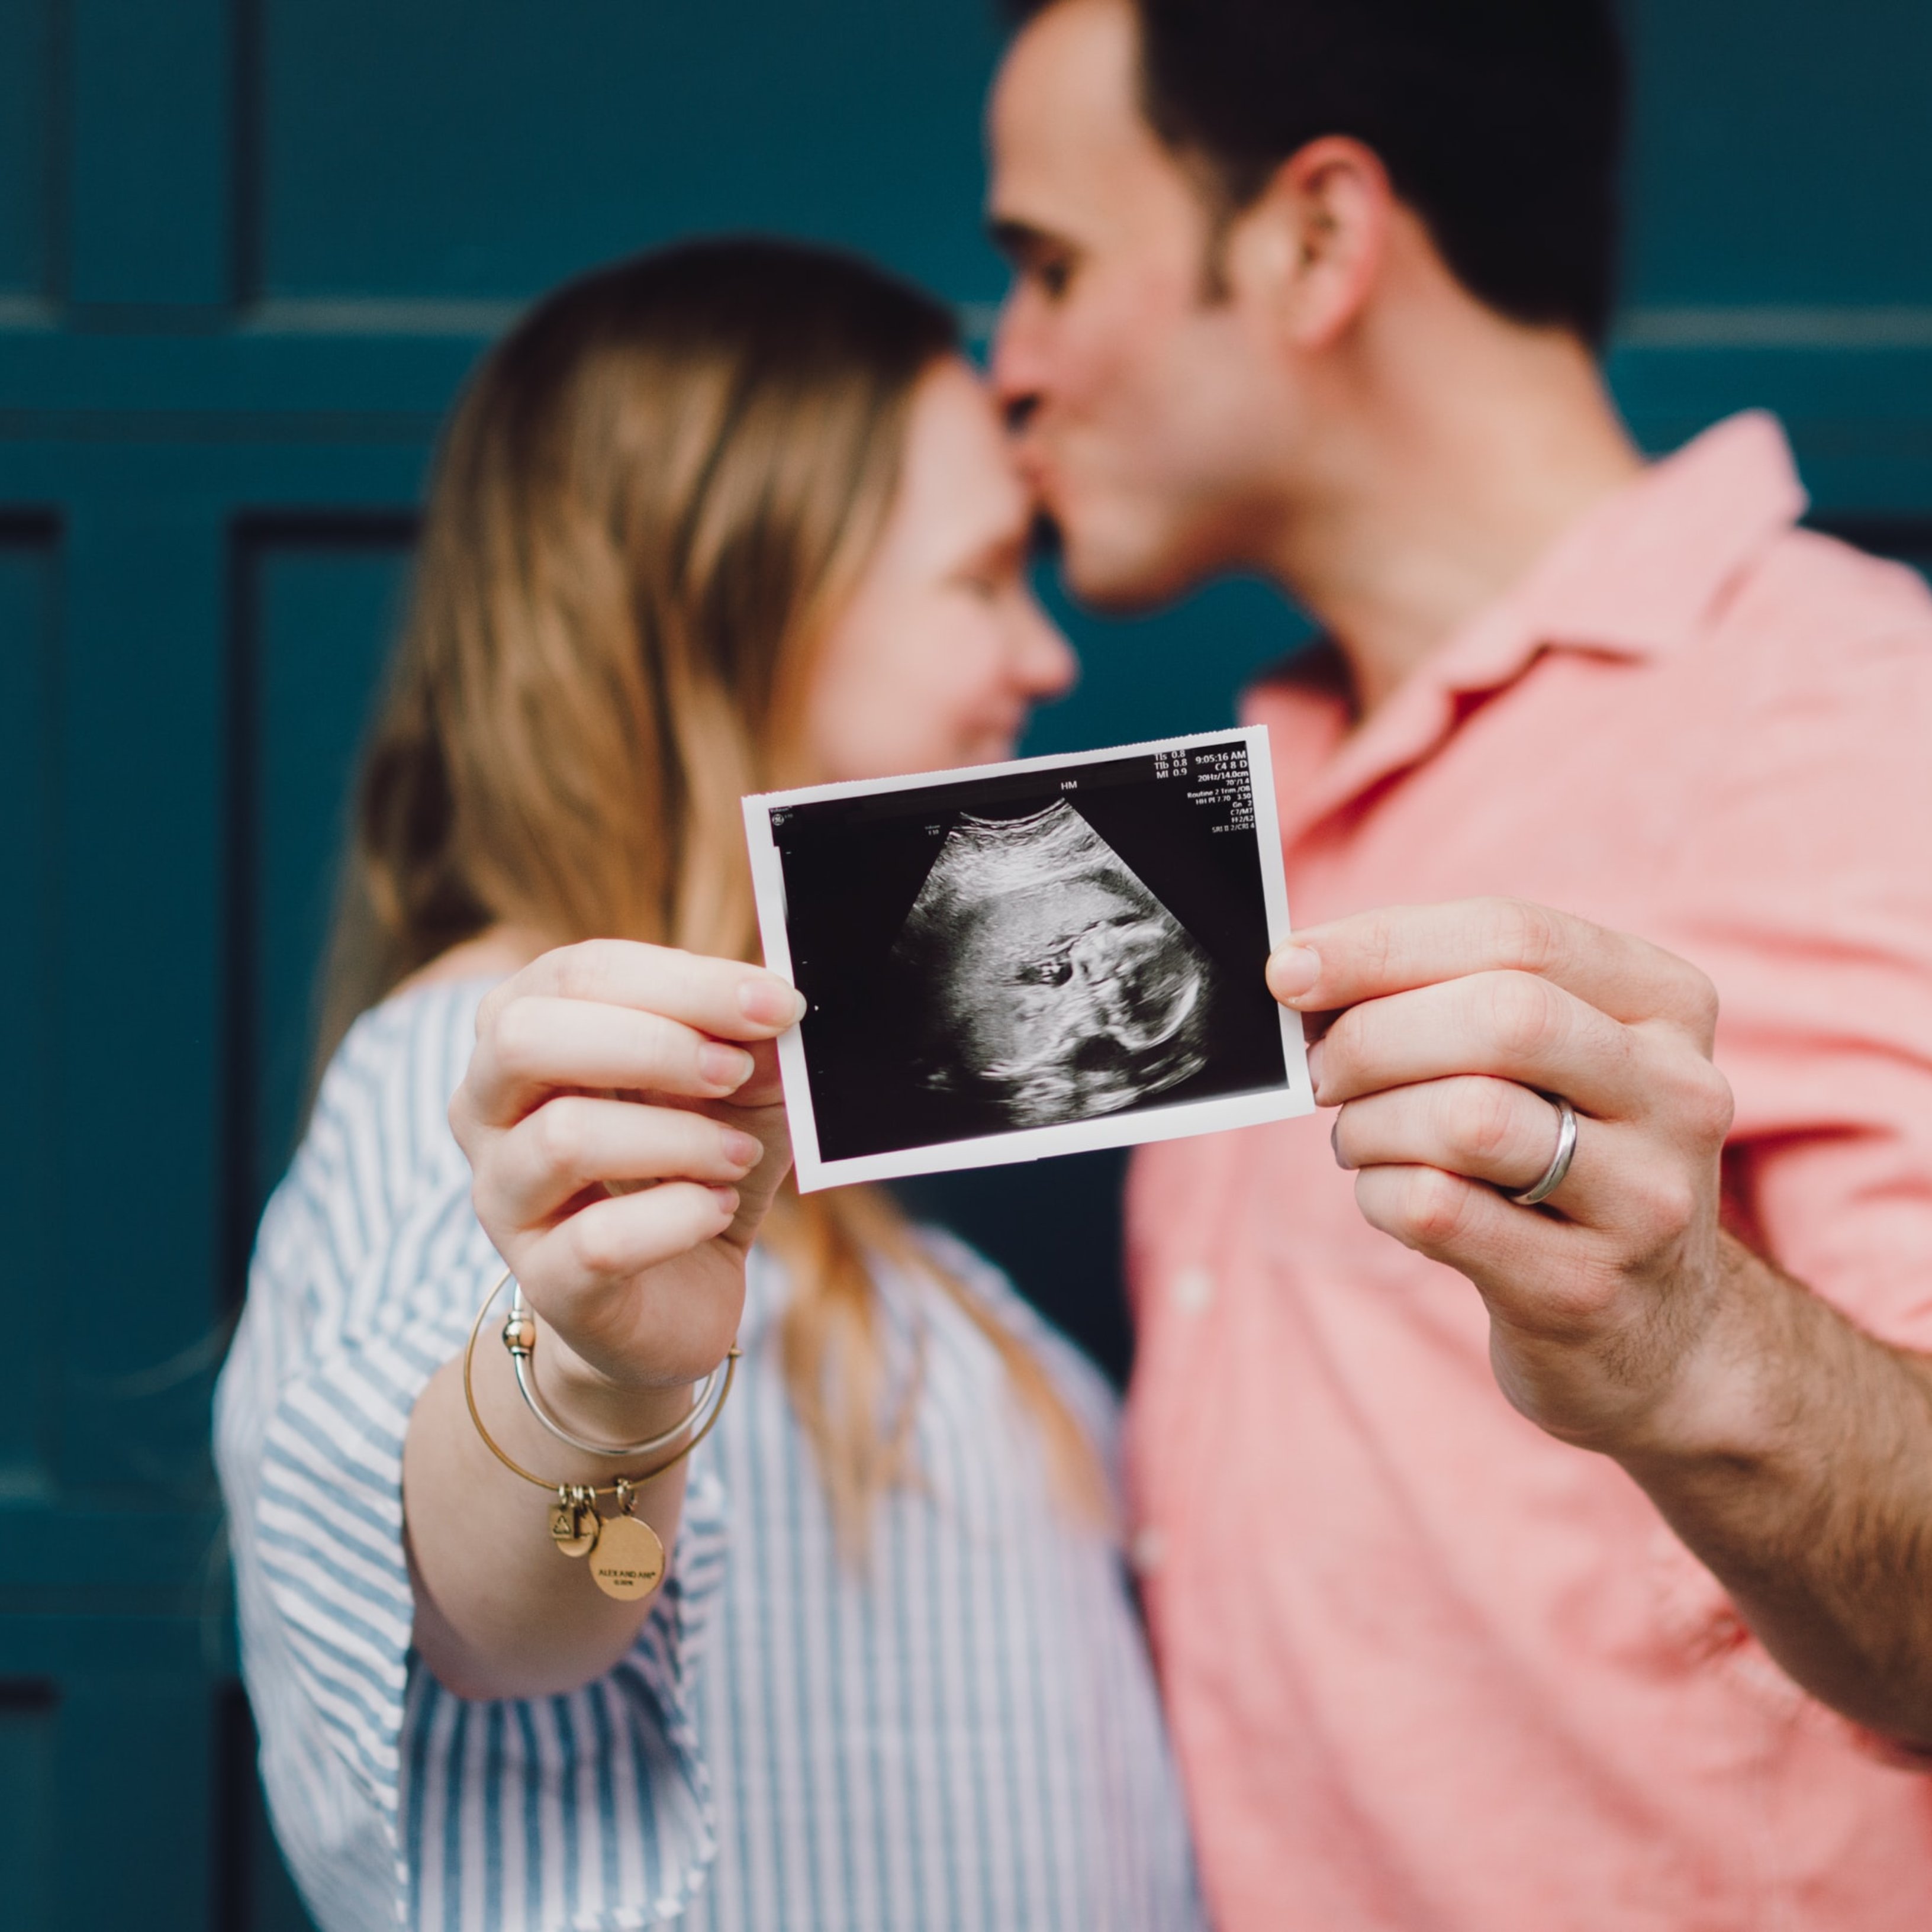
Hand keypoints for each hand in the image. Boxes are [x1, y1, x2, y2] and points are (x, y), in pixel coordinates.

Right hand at [449, 940, 804, 1426]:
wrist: (677, 1298)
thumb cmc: (695, 1165)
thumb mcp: (738, 1088)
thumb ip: (750, 1038)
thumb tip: (776, 999)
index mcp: (523, 1032)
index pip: (579, 973)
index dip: (685, 981)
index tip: (775, 1003)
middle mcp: (487, 1109)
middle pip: (527, 1037)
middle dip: (653, 1044)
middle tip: (735, 1071)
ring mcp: (504, 1198)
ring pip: (563, 1138)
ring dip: (678, 1138)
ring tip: (738, 1156)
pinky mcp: (545, 1281)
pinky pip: (599, 1240)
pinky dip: (680, 1217)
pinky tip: (718, 1211)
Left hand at [1268, 899, 1737, 1454]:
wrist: (1655, 1331)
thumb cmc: (1563, 1158)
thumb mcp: (1548, 1061)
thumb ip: (1449, 995)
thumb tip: (1305, 969)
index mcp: (1667, 1005)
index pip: (1514, 935)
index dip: (1383, 944)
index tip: (1291, 968)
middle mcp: (1679, 1093)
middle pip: (1501, 1018)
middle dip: (1373, 1036)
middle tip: (1320, 1069)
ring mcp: (1645, 1199)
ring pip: (1468, 1118)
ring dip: (1371, 1121)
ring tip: (1358, 1137)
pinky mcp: (1585, 1287)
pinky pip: (1440, 1210)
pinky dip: (1379, 1192)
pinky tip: (1385, 1194)